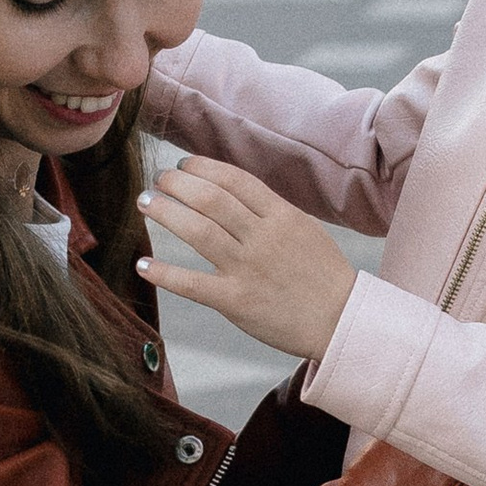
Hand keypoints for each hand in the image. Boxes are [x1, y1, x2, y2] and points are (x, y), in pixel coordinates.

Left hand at [137, 158, 361, 361]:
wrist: (342, 321)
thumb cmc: (323, 275)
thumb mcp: (304, 229)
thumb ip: (269, 211)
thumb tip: (231, 192)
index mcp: (282, 216)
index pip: (234, 180)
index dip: (202, 168)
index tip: (182, 165)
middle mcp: (263, 237)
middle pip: (211, 199)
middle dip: (177, 184)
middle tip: (158, 181)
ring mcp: (248, 269)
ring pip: (198, 231)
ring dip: (166, 213)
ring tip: (146, 203)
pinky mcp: (236, 301)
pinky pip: (192, 284)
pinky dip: (164, 273)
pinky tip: (143, 265)